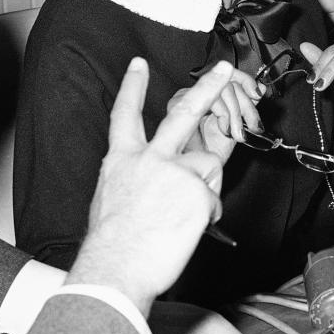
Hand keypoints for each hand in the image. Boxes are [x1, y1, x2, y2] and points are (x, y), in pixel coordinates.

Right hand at [68, 58, 232, 312]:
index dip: (132, 87)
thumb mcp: (112, 200)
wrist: (116, 268)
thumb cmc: (112, 246)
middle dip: (206, 87)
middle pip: (183, 114)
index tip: (138, 65)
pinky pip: (213, 199)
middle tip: (221, 69)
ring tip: (180, 216)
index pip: (125, 115)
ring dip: (204, 190)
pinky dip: (206, 215)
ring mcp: (174, 171)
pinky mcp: (196, 190)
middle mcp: (148, 159)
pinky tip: (186, 229)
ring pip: (207, 167)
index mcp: (121, 161)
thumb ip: (137, 180)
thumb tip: (158, 181)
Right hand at [169, 70, 262, 161]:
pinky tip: (224, 128)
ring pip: (222, 88)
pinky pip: (210, 97)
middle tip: (252, 124)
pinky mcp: (178, 102)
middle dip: (246, 105)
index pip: (230, 74)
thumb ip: (247, 107)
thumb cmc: (211, 154)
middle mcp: (198, 91)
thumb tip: (261, 89)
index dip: (247, 81)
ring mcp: (187, 95)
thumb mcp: (237, 126)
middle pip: (228, 81)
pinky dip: (224, 114)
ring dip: (236, 113)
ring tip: (237, 132)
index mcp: (211, 94)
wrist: (199, 172)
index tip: (257, 94)